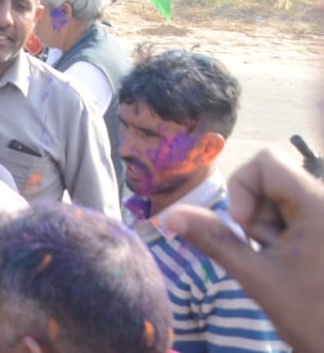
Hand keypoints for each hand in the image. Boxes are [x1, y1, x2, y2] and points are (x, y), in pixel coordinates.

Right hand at [159, 147, 323, 350]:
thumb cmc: (313, 317)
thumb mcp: (258, 278)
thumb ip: (214, 239)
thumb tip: (169, 214)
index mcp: (318, 204)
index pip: (266, 161)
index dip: (243, 189)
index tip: (246, 230)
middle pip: (273, 180)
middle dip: (259, 215)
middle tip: (270, 253)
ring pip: (284, 198)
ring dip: (272, 227)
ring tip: (285, 263)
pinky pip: (299, 213)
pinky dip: (287, 234)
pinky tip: (296, 264)